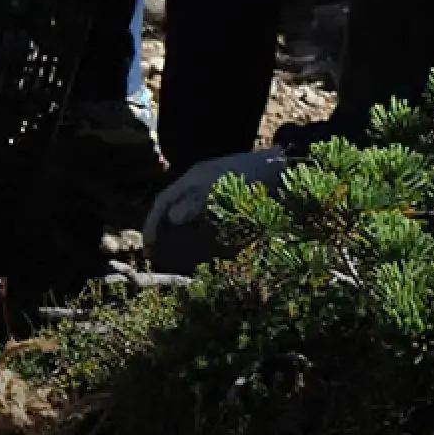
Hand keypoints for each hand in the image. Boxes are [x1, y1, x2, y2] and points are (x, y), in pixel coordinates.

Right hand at [139, 148, 290, 276]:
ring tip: (175, 262)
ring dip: (183, 243)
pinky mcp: (232, 215)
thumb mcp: (220, 186)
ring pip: (191, 226)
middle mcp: (201, 191)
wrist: (285, 172)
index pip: (163, 201)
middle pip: (173, 214)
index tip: (148, 245)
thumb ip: (195, 202)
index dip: (152, 223)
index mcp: (194, 180)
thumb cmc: (252, 175)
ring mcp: (216, 203)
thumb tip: (170, 218)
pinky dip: (207, 247)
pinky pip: (213, 234)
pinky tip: (206, 259)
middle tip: (155, 256)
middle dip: (163, 235)